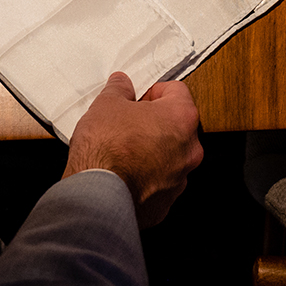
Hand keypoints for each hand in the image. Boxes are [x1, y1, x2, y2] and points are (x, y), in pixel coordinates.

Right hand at [64, 74, 203, 228]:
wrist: (96, 196)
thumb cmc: (106, 149)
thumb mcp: (106, 105)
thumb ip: (119, 89)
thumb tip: (122, 83)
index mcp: (181, 118)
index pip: (177, 91)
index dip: (153, 91)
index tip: (137, 98)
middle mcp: (189, 148)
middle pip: (176, 125)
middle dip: (153, 122)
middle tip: (128, 123)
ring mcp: (180, 178)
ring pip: (170, 156)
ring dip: (152, 150)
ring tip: (124, 151)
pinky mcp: (166, 202)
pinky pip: (159, 183)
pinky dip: (146, 177)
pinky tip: (125, 174)